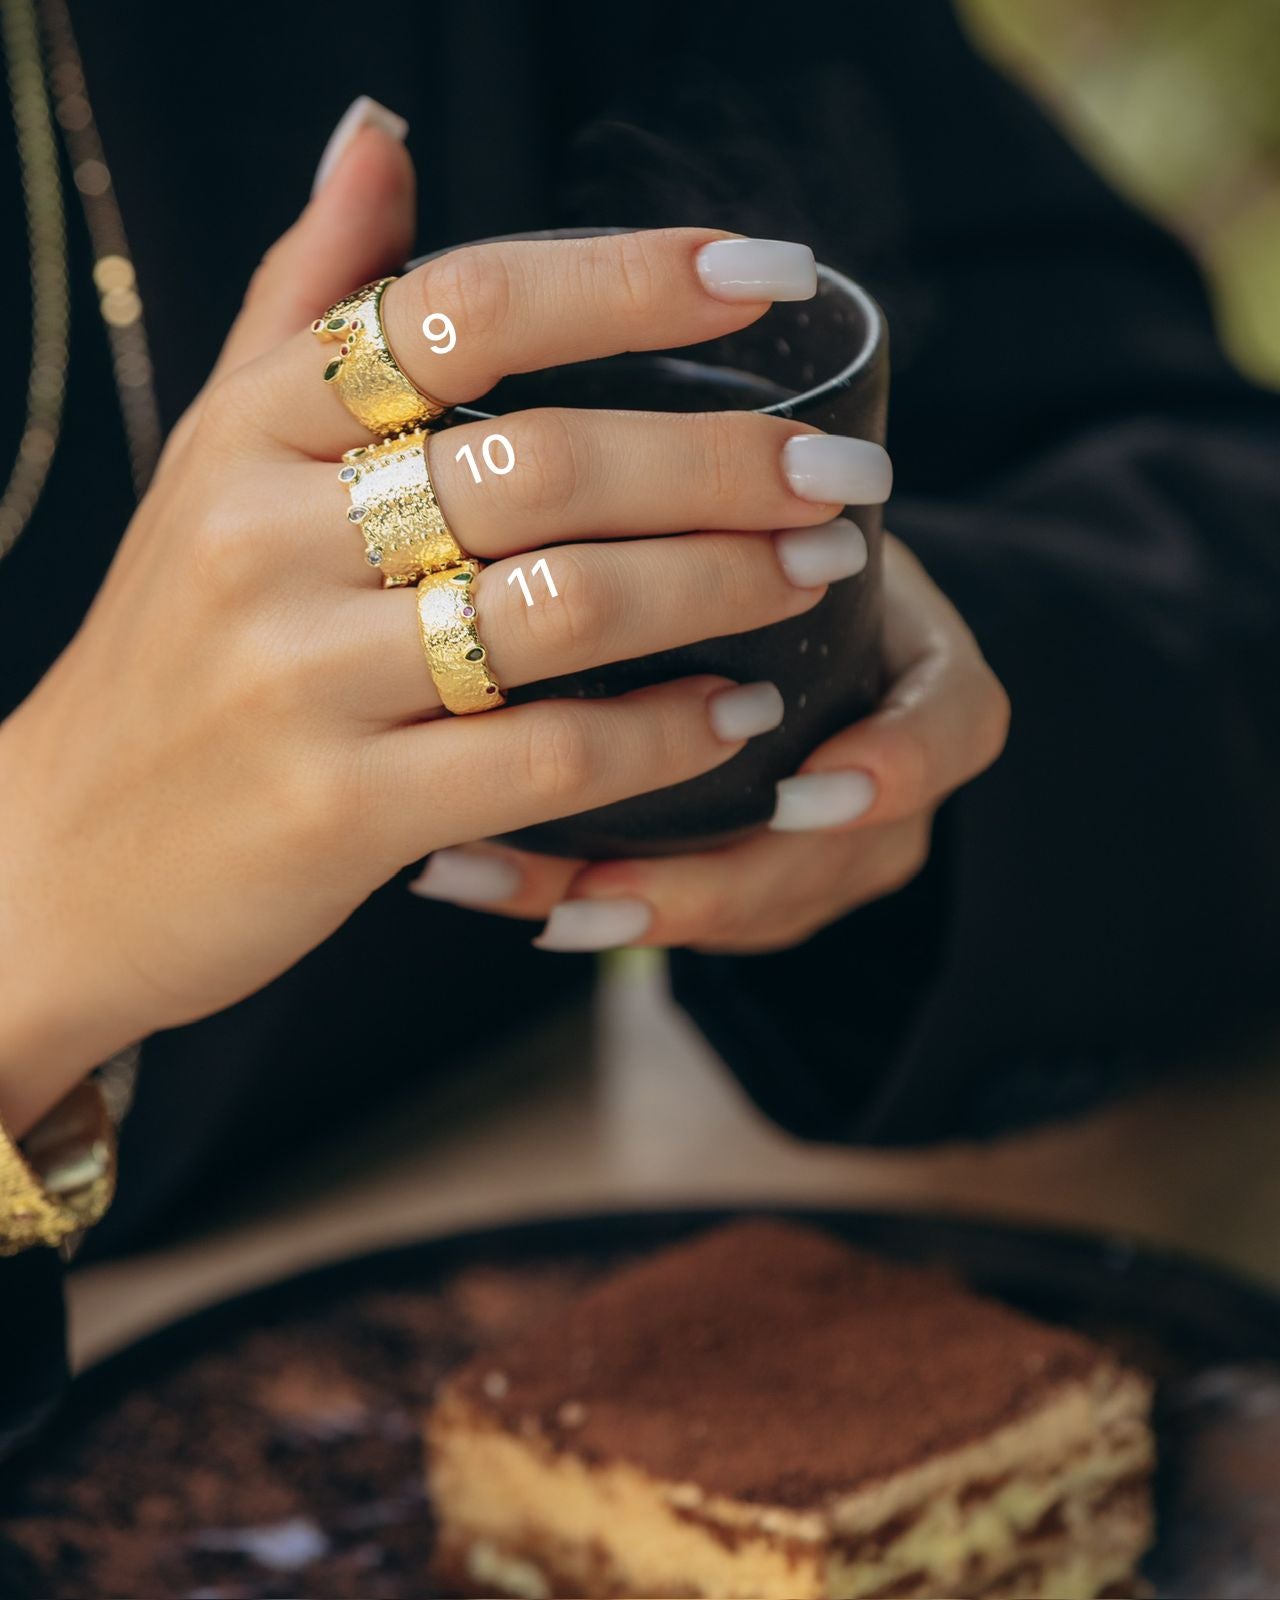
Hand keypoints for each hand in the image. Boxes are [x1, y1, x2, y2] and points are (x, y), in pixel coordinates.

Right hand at [0, 113, 891, 1131]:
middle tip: (847, 471)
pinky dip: (665, 734)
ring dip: (721, 583)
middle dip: (727, 462)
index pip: (462, 303)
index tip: (768, 274)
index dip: (632, 277)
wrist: (60, 859)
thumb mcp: (213, 457)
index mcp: (253, 427)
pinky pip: (547, 756)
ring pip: (563, 605)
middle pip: (544, 457)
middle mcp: (267, 533)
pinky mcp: (339, 813)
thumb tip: (380, 132)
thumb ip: (306, 298)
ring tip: (818, 570)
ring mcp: (298, 677)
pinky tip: (741, 715)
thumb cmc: (171, 652)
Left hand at [409, 534, 1008, 951]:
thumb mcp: (783, 496)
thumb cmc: (769, 528)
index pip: (954, 728)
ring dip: (635, 909)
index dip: (897, 768)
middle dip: (720, 885)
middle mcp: (877, 771)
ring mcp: (815, 838)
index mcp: (917, 671)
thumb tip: (645, 412)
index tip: (806, 786)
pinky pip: (674, 908)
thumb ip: (742, 487)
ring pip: (755, 907)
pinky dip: (571, 894)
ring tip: (524, 897)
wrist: (777, 599)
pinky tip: (469, 877)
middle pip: (838, 857)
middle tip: (611, 885)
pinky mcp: (741, 871)